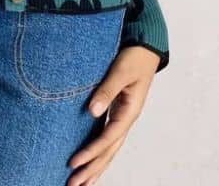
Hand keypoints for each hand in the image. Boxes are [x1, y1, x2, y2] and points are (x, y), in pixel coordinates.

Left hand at [66, 45, 160, 184]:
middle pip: (108, 151)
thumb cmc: (134, 57)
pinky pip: (107, 137)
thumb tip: (92, 111)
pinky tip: (90, 160)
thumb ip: (108, 89)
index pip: (107, 139)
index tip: (73, 163)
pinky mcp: (117, 112)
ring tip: (81, 184)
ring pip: (109, 149)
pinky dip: (98, 151)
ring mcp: (122, 117)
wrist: (145, 47)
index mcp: (129, 112)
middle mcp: (126, 119)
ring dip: (96, 166)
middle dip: (92, 169)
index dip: (91, 152)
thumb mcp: (121, 70)